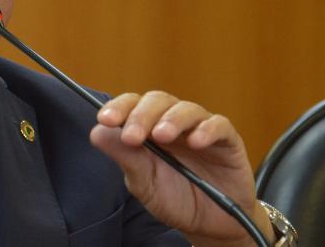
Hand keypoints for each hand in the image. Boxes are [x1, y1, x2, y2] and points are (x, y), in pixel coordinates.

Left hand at [89, 91, 273, 246]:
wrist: (211, 223)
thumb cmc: (175, 199)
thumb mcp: (144, 184)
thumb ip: (126, 159)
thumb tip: (97, 133)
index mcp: (149, 129)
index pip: (132, 105)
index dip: (119, 107)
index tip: (105, 119)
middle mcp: (174, 122)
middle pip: (157, 101)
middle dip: (141, 115)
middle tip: (132, 136)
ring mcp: (201, 128)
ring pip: (187, 109)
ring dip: (172, 119)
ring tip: (162, 135)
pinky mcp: (227, 140)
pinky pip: (220, 125)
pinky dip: (207, 129)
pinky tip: (196, 142)